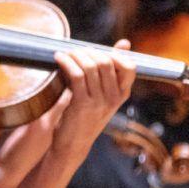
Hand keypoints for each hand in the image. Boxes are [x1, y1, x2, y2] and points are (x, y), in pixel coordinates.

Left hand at [41, 43, 136, 166]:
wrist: (72, 144)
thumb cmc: (85, 116)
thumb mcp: (102, 94)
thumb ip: (110, 70)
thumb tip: (125, 43)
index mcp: (122, 94)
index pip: (129, 66)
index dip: (113, 54)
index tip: (96, 52)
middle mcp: (113, 98)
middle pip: (106, 61)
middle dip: (88, 51)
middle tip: (74, 51)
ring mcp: (99, 102)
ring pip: (90, 66)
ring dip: (75, 55)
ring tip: (64, 54)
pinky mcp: (82, 105)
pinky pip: (76, 75)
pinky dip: (66, 62)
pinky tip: (58, 59)